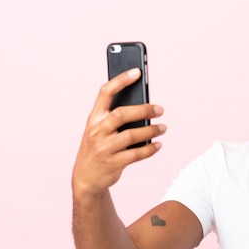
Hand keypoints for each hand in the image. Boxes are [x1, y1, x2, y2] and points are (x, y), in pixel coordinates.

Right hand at [72, 68, 165, 198]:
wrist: (85, 177)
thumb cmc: (98, 147)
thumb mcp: (99, 129)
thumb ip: (115, 117)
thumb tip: (144, 106)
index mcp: (93, 117)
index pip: (105, 92)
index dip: (121, 80)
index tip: (137, 71)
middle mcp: (96, 130)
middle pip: (121, 114)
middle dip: (144, 109)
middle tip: (161, 109)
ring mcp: (103, 148)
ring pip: (131, 135)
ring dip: (151, 130)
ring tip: (163, 128)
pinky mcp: (112, 163)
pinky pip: (136, 154)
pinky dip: (150, 149)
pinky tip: (158, 144)